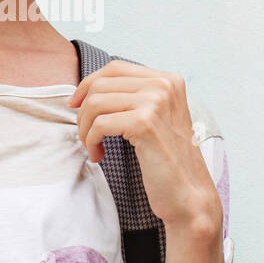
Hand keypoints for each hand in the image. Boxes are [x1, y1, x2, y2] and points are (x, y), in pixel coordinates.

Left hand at [66, 61, 219, 235]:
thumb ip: (133, 97)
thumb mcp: (156, 118)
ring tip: (92, 146)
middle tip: (86, 135)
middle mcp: (164, 85)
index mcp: (168, 80)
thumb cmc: (167, 160)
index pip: (115, 68)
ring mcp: (156, 102)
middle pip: (101, 84)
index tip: (75, 105)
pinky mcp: (145, 123)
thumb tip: (87, 89)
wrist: (188, 194)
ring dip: (84, 128)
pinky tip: (99, 155)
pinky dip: (91, 141)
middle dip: (84, 111)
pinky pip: (99, 125)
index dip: (88, 84)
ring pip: (95, 103)